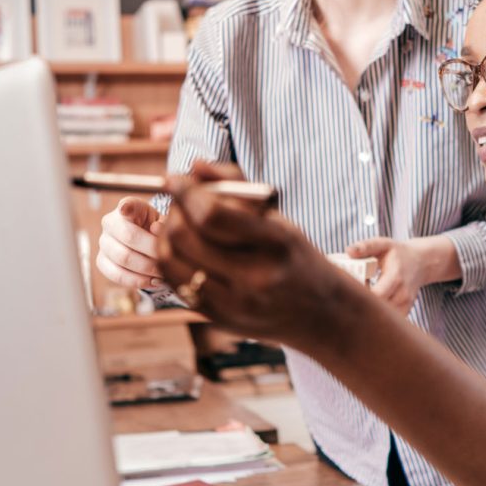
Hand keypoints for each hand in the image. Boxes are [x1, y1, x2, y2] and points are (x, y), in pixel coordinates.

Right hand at [96, 196, 165, 289]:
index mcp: (128, 208)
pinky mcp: (102, 262)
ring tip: (163, 273)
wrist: (148, 244)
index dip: (126, 208)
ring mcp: (104, 242)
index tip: (126, 210)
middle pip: (129, 236)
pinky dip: (137, 281)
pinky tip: (152, 281)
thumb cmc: (158, 230)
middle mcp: (110, 223)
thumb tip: (157, 228)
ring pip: (123, 258)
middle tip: (169, 259)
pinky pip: (117, 275)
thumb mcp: (166, 223)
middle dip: (153, 250)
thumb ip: (165, 224)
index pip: (127, 206)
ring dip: (147, 268)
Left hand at [158, 163, 349, 349]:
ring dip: (165, 235)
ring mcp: (235, 303)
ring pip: (172, 261)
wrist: (321, 313)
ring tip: (178, 223)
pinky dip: (168, 259)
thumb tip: (194, 166)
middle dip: (173, 211)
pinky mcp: (219, 319)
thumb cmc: (295, 256)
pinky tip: (180, 248)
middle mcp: (255, 277)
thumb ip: (237, 185)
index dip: (185, 192)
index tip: (175, 179)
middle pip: (185, 237)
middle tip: (178, 202)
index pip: (212, 215)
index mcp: (276, 243)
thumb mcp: (278, 217)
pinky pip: (174, 283)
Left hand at [346, 236, 426, 314]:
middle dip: (363, 303)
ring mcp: (405, 304)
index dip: (362, 294)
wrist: (420, 262)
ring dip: (370, 309)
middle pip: (378, 309)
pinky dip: (378, 315)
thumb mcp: (383, 244)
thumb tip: (349, 251)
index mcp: (396, 277)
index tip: (352, 287)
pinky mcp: (405, 311)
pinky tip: (372, 303)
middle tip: (354, 293)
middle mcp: (402, 294)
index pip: (377, 295)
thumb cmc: (398, 253)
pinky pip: (389, 320)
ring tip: (364, 295)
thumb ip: (366, 246)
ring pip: (383, 317)